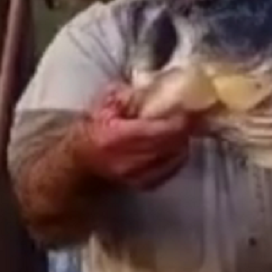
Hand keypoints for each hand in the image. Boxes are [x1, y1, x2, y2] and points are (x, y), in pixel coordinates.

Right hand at [71, 83, 199, 189]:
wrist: (80, 162)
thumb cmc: (93, 129)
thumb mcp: (105, 104)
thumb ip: (128, 94)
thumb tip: (154, 86)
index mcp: (119, 137)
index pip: (163, 130)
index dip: (181, 119)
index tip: (188, 107)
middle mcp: (130, 160)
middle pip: (173, 144)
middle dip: (185, 129)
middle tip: (191, 116)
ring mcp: (138, 175)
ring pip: (176, 157)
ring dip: (182, 142)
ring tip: (181, 129)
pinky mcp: (144, 185)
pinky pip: (172, 169)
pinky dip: (177, 156)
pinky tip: (174, 145)